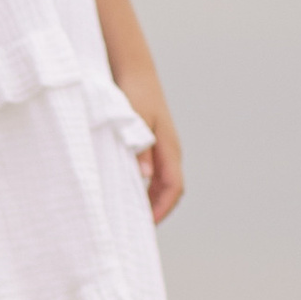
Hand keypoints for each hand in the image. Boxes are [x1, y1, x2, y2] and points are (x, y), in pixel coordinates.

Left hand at [113, 57, 184, 219]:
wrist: (135, 71)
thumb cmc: (134, 93)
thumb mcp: (134, 121)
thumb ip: (139, 149)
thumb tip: (145, 177)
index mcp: (169, 148)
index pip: (173, 188)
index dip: (162, 209)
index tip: (147, 225)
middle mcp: (170, 150)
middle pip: (170, 189)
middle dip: (157, 210)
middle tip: (136, 228)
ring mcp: (163, 148)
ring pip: (162, 182)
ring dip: (150, 200)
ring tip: (131, 214)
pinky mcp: (154, 144)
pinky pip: (154, 172)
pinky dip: (144, 187)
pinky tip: (128, 192)